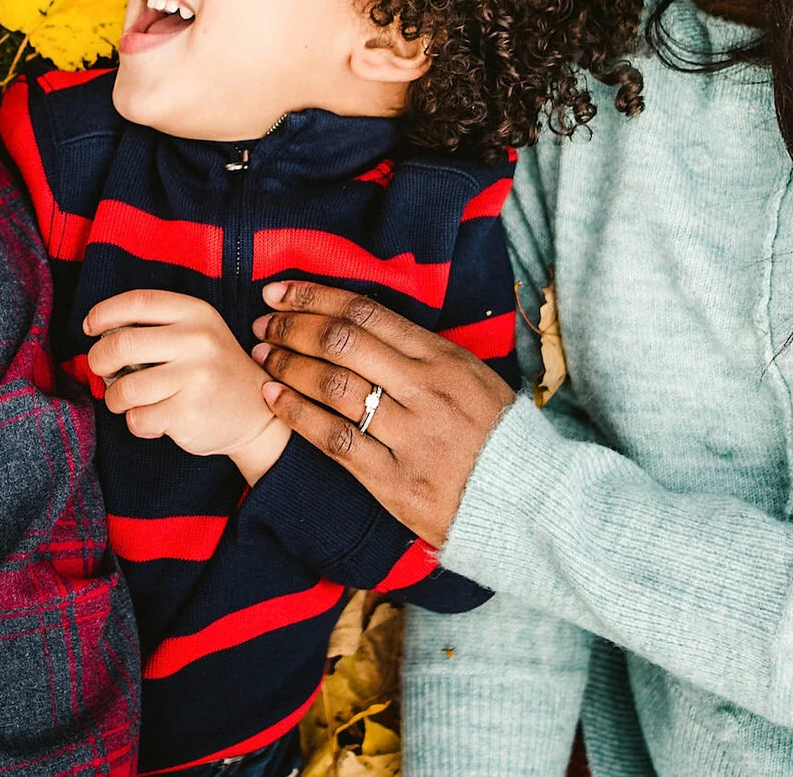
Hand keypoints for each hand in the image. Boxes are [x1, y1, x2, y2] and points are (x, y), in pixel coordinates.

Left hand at [84, 289, 289, 481]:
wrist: (258, 415)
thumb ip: (157, 327)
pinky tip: (153, 418)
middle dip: (99, 360)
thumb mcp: (197, 334)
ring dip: (115, 397)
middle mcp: (197, 340)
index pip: (138, 302)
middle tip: (101, 368)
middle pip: (121, 344)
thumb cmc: (213, 371)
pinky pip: (137, 418)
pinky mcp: (189, 414)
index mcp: (196, 313)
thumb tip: (98, 335)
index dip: (104, 313)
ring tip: (128, 400)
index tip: (90, 327)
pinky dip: (135, 422)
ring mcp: (195, 378)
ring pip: (124, 388)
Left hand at [250, 280, 514, 545]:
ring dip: (289, 367)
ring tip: (262, 359)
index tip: (281, 291)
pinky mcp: (396, 480)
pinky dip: (298, 415)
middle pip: (343, 342)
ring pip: (335, 386)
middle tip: (263, 324)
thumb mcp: (471, 377)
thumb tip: (364, 322)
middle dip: (294, 328)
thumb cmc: (495, 434)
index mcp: (443, 358)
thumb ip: (423, 352)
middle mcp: (425, 389)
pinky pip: (336, 439)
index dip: (316, 297)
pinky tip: (272, 399)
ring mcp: (410, 435)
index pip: (367, 312)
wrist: (530, 501)